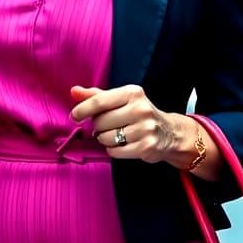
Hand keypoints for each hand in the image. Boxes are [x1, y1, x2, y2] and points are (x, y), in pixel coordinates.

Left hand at [69, 84, 202, 167]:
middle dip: (98, 126)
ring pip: (106, 138)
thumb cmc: (138, 114)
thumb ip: (96, 95)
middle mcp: (140, 109)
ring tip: (115, 135)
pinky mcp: (146, 147)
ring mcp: (145, 129)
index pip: (99, 101)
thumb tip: (73, 91)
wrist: (168, 133)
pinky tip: (122, 144)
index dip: (82, 110)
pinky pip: (114, 151)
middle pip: (100, 122)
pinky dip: (113, 150)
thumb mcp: (120, 99)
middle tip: (106, 126)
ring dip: (104, 139)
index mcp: (132, 93)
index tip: (74, 116)